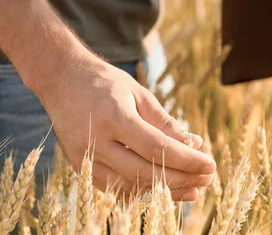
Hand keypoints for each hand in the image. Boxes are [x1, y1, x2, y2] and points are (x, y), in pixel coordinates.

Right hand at [31, 55, 215, 200]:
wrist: (61, 79)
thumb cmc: (106, 82)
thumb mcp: (139, 93)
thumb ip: (164, 122)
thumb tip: (193, 144)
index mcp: (115, 117)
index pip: (157, 148)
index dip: (187, 161)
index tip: (210, 165)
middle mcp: (97, 141)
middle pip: (145, 172)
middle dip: (181, 179)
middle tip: (206, 180)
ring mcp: (85, 157)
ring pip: (130, 185)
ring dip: (164, 191)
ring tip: (192, 190)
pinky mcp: (80, 166)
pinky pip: (115, 188)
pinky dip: (141, 191)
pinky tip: (164, 190)